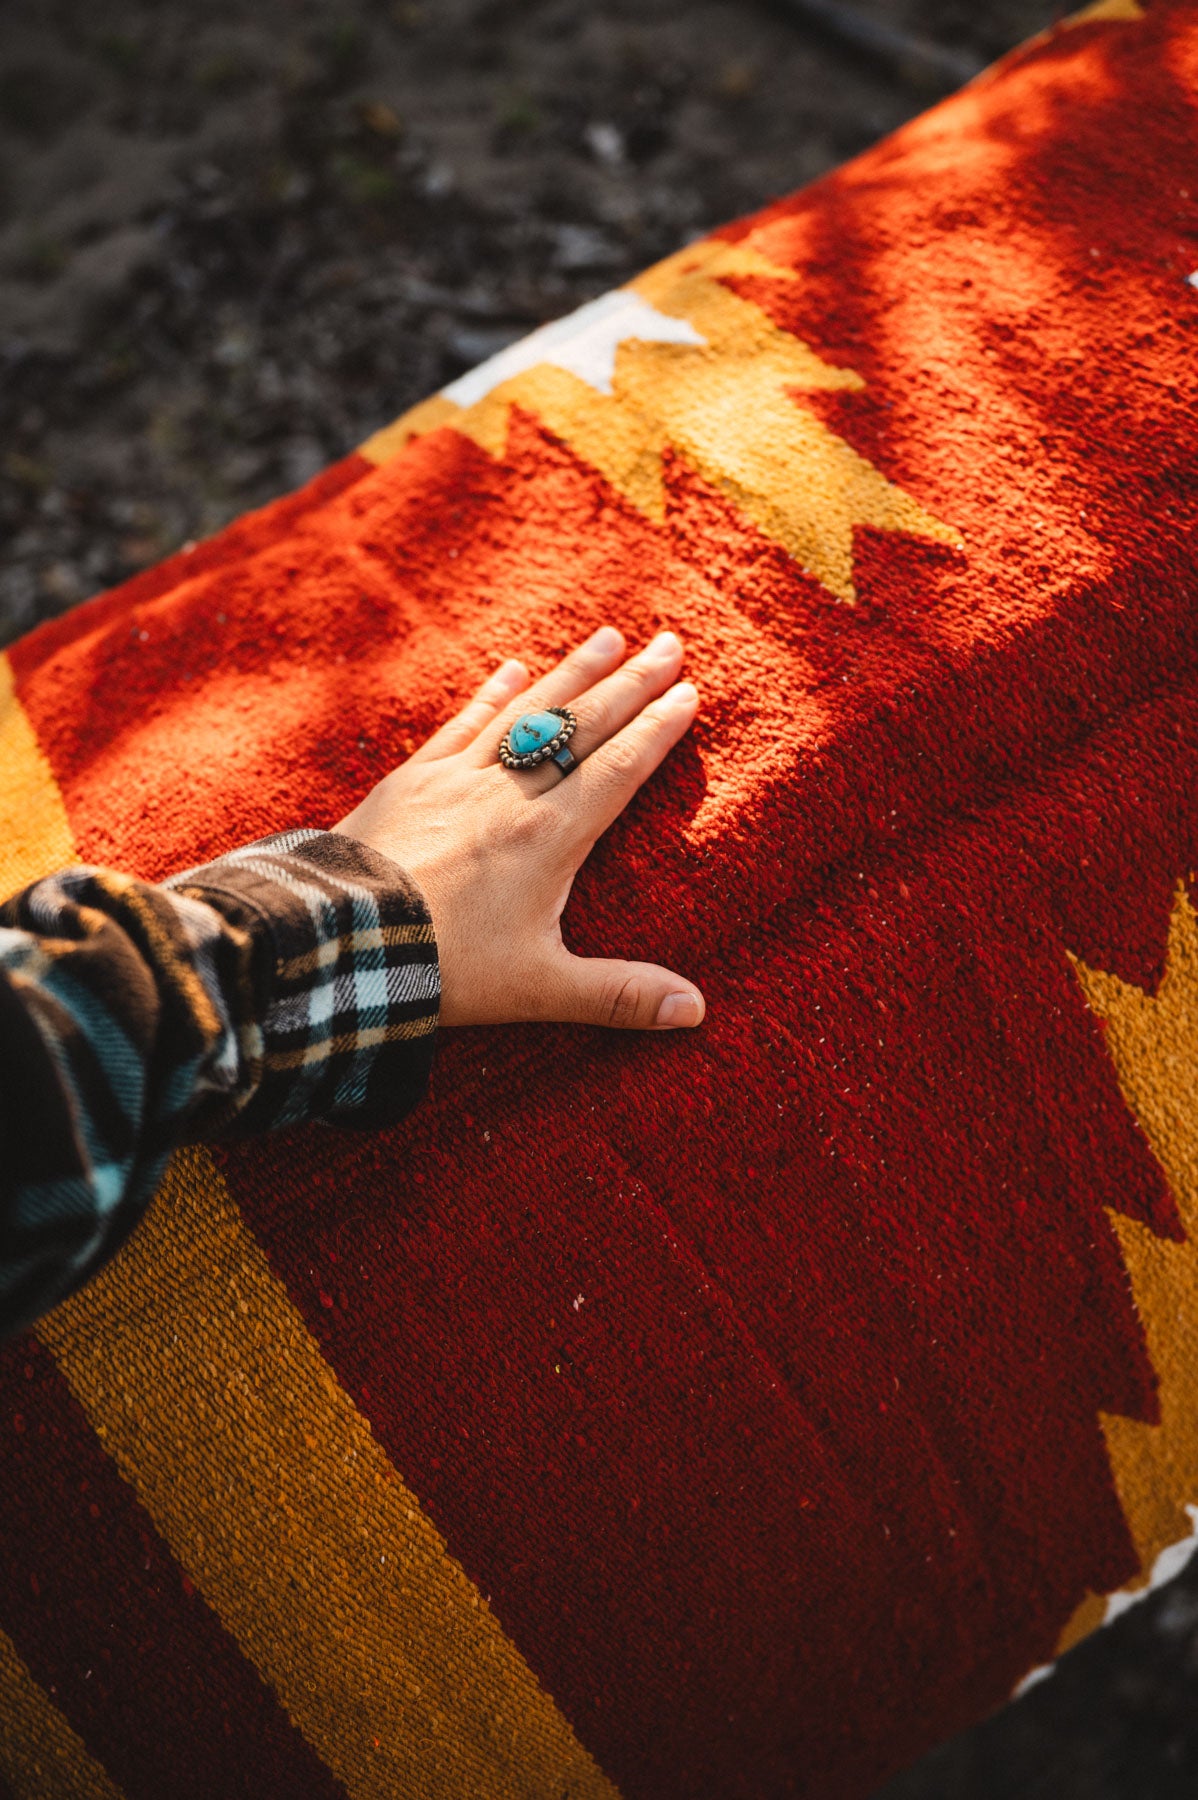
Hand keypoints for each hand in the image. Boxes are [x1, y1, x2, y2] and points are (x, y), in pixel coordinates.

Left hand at [333, 625, 704, 1030]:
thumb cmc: (444, 968)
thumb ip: (619, 996)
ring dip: (571, 672)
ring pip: (527, 712)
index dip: (656, 730)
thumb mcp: (539, 989)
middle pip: (581, 726)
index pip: (617, 769)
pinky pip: (461, 725)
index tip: (688, 692)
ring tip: (608, 636)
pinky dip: (492, 695)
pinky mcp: (410, 781)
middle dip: (630, 683)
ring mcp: (456, 779)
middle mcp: (509, 795)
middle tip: (669, 644)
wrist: (341, 942)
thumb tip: (696, 1011)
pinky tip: (513, 669)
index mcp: (550, 838)